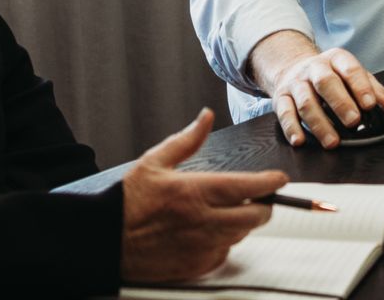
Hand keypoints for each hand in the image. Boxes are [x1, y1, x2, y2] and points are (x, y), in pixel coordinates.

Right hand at [121, 108, 286, 282]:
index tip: (279, 179)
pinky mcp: (194, 267)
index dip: (271, 182)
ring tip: (225, 212)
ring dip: (241, 224)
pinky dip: (223, 243)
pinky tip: (209, 232)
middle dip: (263, 206)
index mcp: (195, 191)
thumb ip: (186, 140)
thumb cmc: (127, 201)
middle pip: (255, 217)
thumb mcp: (154, 162)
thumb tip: (206, 116)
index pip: (249, 187)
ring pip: (241, 235)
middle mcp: (203, 221)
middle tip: (258, 199)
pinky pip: (223, 254)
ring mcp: (200, 247)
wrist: (104, 240)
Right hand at [251, 30, 383, 147]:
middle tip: (353, 122)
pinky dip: (291, 128)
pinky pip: (284, 113)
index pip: (350, 70)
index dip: (361, 87)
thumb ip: (370, 87)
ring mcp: (296, 83)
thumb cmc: (329, 75)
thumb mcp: (350, 74)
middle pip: (326, 82)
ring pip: (306, 101)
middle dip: (340, 103)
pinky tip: (300, 141)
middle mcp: (314, 68)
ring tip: (333, 142)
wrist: (292, 67)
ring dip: (319, 124)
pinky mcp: (280, 98)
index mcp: (336, 59)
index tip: (370, 105)